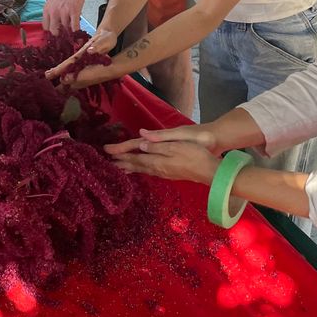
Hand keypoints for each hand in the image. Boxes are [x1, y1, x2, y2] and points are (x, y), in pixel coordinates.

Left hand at [41, 0, 89, 34]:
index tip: (55, 31)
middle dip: (59, 33)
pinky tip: (77, 28)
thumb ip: (53, 9)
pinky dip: (76, 29)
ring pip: (65, 29)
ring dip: (69, 30)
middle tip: (64, 33)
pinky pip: (75, 27)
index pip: (45, 26)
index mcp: (47, 8)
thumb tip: (55, 18)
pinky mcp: (74, 12)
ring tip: (72, 28)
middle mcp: (53, 12)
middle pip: (54, 31)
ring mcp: (64, 12)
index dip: (51, 29)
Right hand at [44, 28, 116, 84]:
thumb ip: (98, 45)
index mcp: (83, 51)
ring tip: (52, 78)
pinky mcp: (84, 59)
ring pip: (70, 65)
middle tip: (46, 76)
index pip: (70, 61)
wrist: (107, 32)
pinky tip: (65, 76)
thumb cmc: (107, 37)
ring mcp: (81, 57)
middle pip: (67, 63)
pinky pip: (75, 66)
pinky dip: (69, 71)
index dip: (61, 68)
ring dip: (61, 71)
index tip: (50, 73)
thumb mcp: (105, 40)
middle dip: (56, 70)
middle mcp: (80, 54)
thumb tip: (89, 50)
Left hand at [105, 134, 220, 184]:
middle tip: (108, 162)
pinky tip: (141, 170)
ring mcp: (164, 173)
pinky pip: (150, 171)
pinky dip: (141, 170)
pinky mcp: (170, 174)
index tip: (107, 151)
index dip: (121, 153)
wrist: (209, 171)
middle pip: (136, 165)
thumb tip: (140, 143)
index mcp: (157, 160)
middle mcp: (158, 168)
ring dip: (130, 167)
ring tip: (119, 167)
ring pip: (142, 169)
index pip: (135, 157)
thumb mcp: (175, 146)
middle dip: (122, 162)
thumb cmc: (194, 155)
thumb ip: (157, 145)